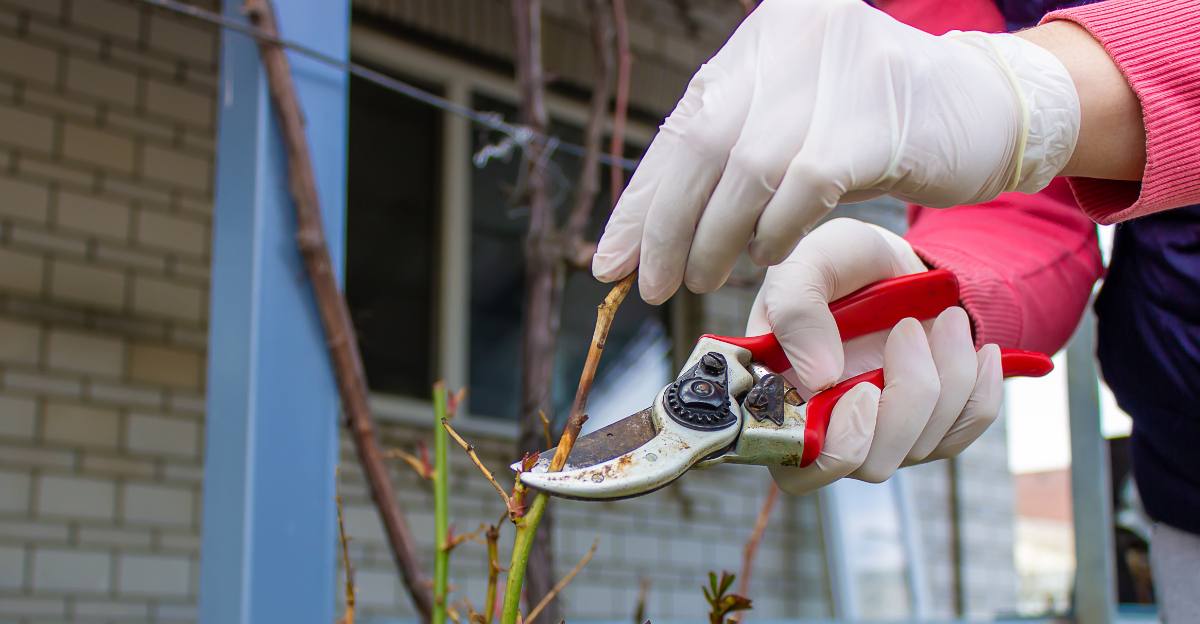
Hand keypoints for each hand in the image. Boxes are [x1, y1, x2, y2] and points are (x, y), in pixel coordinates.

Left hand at [592, 0, 1078, 303]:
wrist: (983, 110)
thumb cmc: (873, 128)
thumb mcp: (787, 128)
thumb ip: (720, 163)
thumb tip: (638, 232)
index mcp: (763, 37)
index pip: (682, 125)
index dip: (642, 199)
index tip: (613, 259)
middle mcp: (793, 37)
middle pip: (702, 144)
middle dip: (667, 226)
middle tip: (653, 284)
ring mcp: (836, 70)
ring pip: (746, 169)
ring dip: (715, 238)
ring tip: (704, 280)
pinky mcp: (876, 115)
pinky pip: (802, 186)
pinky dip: (775, 231)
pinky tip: (766, 257)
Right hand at [745, 219, 1002, 494]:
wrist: (890, 260)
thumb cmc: (837, 264)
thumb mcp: (807, 264)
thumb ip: (796, 311)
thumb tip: (820, 378)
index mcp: (782, 401)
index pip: (799, 472)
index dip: (838, 447)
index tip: (865, 390)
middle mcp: (830, 430)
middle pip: (873, 465)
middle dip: (906, 400)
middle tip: (907, 329)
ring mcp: (882, 435)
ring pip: (924, 446)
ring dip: (948, 377)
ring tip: (945, 318)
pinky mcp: (929, 427)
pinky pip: (965, 428)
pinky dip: (982, 389)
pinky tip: (981, 349)